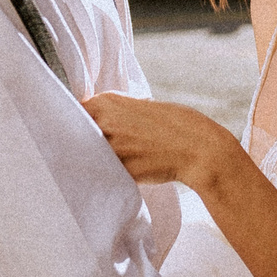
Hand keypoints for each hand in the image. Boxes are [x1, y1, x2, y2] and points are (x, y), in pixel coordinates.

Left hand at [82, 93, 239, 192]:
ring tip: (117, 161)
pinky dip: (110, 174)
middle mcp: (105, 122)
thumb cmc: (178, 124)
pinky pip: (106, 173)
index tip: (83, 129)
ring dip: (96, 159)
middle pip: (77, 134)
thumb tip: (98, 119)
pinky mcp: (121, 171)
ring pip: (90, 156)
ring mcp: (112, 148)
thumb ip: (118, 111)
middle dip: (84, 141)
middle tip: (97, 147)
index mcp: (108, 102)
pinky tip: (125, 171)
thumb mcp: (144, 105)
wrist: (200, 150)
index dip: (78, 121)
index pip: (75, 111)